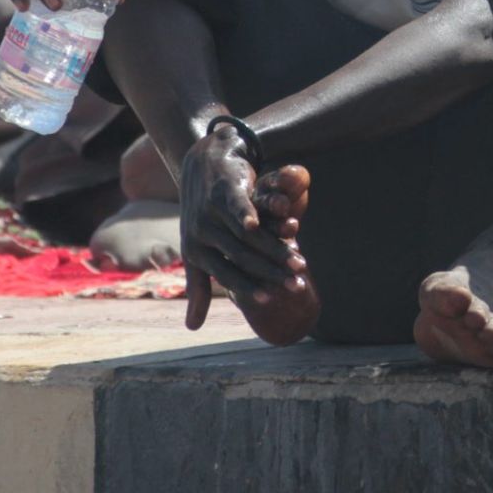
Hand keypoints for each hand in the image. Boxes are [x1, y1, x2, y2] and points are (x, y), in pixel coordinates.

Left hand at [179, 127, 306, 329]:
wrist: (201, 164)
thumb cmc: (201, 214)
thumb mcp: (195, 250)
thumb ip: (197, 287)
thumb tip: (192, 328)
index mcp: (195, 251)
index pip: (227, 275)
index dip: (249, 288)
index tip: (272, 300)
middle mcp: (200, 232)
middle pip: (241, 258)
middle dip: (271, 273)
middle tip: (296, 285)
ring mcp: (211, 211)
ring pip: (247, 237)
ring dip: (274, 250)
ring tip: (299, 261)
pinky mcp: (224, 190)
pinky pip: (238, 207)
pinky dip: (247, 216)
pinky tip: (260, 226)